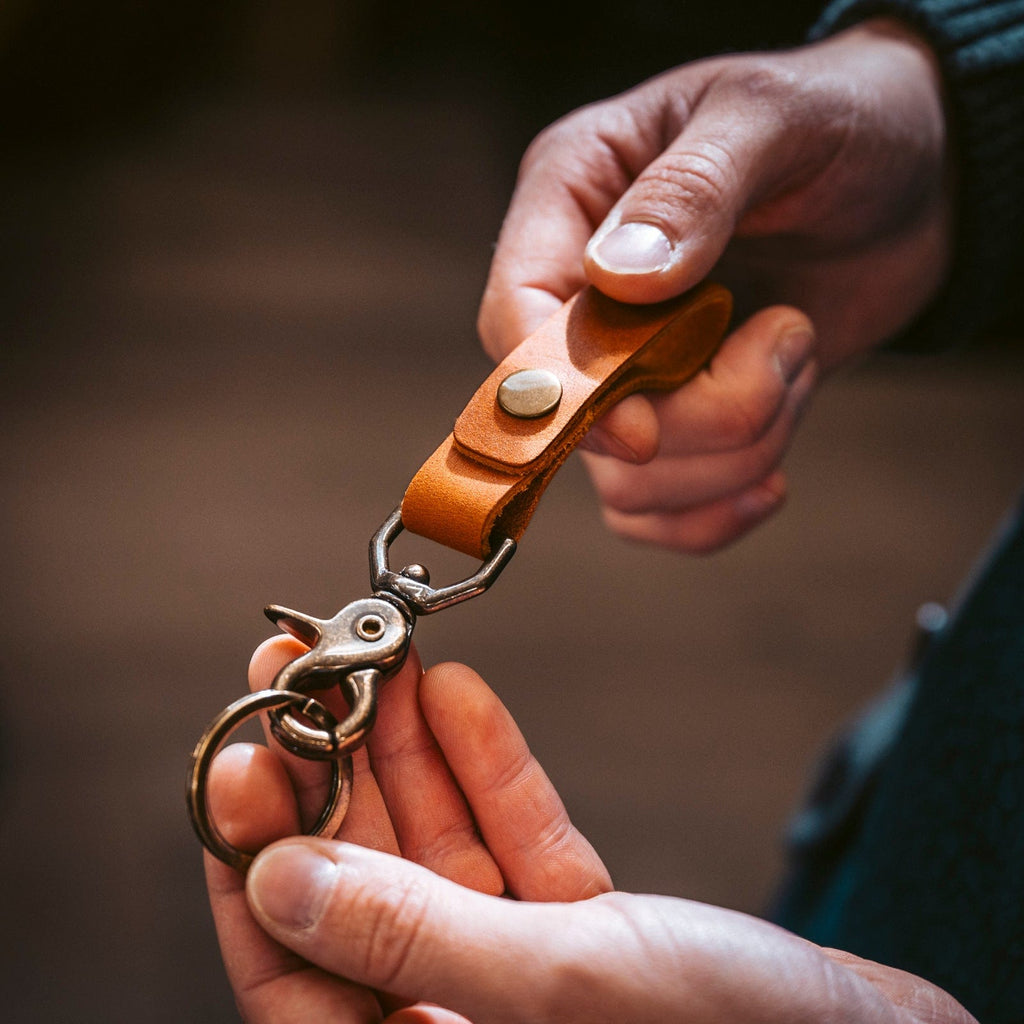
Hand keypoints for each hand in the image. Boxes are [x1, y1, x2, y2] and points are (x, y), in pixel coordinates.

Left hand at [208, 643, 973, 1023]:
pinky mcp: (579, 931)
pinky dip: (490, 767)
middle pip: (363, 887)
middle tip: (299, 667)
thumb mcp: (558, 984)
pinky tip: (459, 695)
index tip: (242, 754)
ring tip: (378, 657)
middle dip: (332, 770)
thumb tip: (281, 883)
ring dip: (408, 748)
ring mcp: (519, 974)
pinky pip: (513, 840)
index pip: (296, 974)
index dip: (257, 860)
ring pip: (438, 851)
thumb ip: (413, 938)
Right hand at [478, 20, 951, 551]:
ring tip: (796, 352)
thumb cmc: (840, 121)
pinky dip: (717, 511)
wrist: (913, 181)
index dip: (567, 392)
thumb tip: (619, 280)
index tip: (648, 429)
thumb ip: (692, 189)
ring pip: (629, 482)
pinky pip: (658, 513)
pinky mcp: (677, 419)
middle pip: (582, 425)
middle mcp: (582, 295)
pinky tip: (774, 476)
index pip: (514, 319)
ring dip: (738, 448)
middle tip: (788, 337)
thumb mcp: (774, 116)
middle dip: (702, 416)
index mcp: (571, 201)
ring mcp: (627, 368)